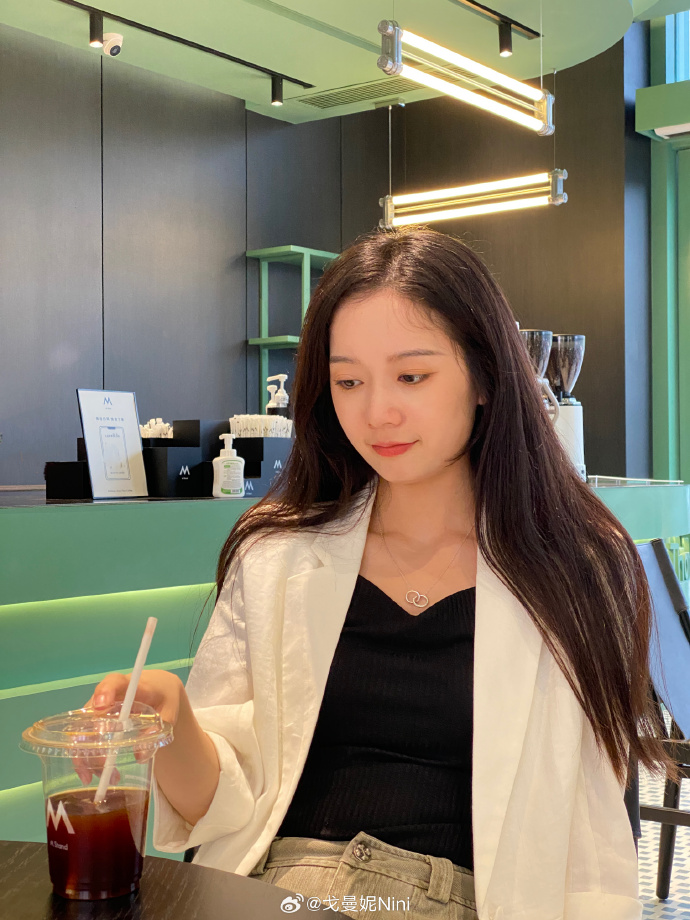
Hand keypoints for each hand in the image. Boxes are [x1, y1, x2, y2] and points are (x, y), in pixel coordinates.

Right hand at [74, 670, 183, 785]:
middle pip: (91, 713)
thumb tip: (141, 756)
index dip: (105, 692)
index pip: (113, 682)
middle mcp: (107, 696)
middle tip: (104, 764)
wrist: (157, 691)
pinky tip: (92, 775)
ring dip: (87, 755)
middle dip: (93, 740)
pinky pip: (83, 739)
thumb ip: (159, 729)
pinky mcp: (93, 723)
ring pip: (82, 729)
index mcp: (129, 686)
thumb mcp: (168, 711)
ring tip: (103, 777)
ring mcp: (97, 710)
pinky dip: (84, 758)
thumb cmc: (162, 698)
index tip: (101, 706)